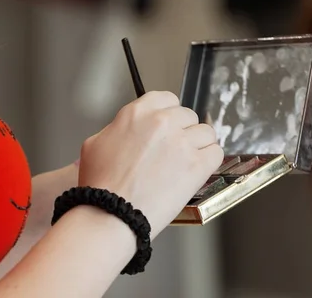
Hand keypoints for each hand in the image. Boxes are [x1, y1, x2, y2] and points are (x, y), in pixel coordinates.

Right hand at [78, 91, 223, 236]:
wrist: (111, 213)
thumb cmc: (100, 185)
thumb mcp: (95, 144)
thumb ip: (118, 130)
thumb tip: (128, 131)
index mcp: (137, 113)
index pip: (167, 98)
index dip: (169, 114)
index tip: (169, 126)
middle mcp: (163, 122)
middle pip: (189, 116)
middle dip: (183, 131)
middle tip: (175, 151)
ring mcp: (182, 142)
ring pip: (206, 133)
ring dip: (199, 145)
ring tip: (188, 162)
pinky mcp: (197, 165)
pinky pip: (216, 153)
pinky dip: (210, 161)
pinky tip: (199, 170)